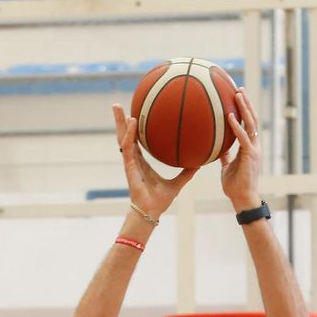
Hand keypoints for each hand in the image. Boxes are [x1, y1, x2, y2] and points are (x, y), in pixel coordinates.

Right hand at [112, 103, 196, 221]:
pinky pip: (128, 147)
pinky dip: (129, 134)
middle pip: (125, 135)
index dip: (133, 127)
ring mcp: (129, 162)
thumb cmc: (160, 201)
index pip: (135, 140)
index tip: (134, 112)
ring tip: (116, 107)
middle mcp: (133, 159)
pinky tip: (132, 122)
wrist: (151, 212)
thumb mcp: (178, 183)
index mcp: (141, 162)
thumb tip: (200, 164)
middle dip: (120, 120)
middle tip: (117, 105)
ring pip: (122, 137)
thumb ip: (187, 173)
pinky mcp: (129, 166)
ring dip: (119, 122)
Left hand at [219, 89, 261, 212]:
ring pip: (251, 124)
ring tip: (238, 94)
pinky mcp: (250, 156)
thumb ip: (225, 156)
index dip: (244, 110)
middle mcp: (254, 145)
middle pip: (252, 119)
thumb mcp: (227, 167)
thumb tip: (218, 148)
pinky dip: (237, 126)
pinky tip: (230, 116)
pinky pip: (243, 137)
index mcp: (250, 147)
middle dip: (246, 103)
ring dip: (245, 108)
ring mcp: (254, 150)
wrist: (242, 198)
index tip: (237, 97)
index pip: (248, 124)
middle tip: (238, 88)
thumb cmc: (234, 185)